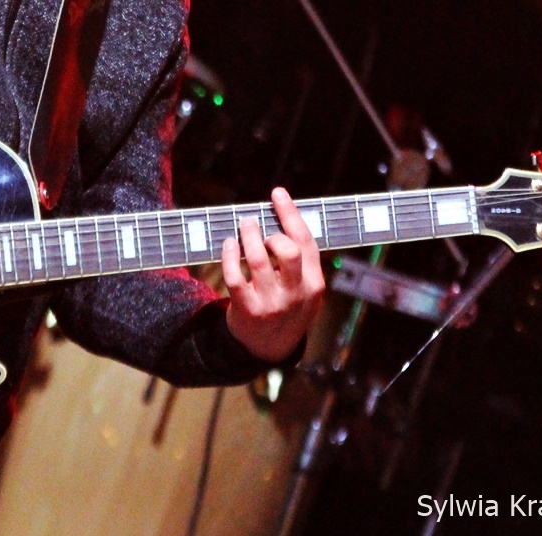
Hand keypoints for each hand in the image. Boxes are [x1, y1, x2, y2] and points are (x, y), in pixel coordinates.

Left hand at [222, 187, 325, 362]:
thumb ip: (299, 262)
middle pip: (288, 251)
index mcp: (313, 283)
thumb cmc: (286, 307)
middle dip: (271, 232)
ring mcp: (272, 303)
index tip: (277, 193)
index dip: (291, 214)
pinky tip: (228, 245)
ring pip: (258, 260)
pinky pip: (235, 276)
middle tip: (256, 225)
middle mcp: (295, 293)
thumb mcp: (303, 289)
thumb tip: (280, 218)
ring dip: (247, 237)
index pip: (306, 242)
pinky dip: (230, 255)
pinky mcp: (248, 310)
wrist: (269, 348)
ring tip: (242, 227)